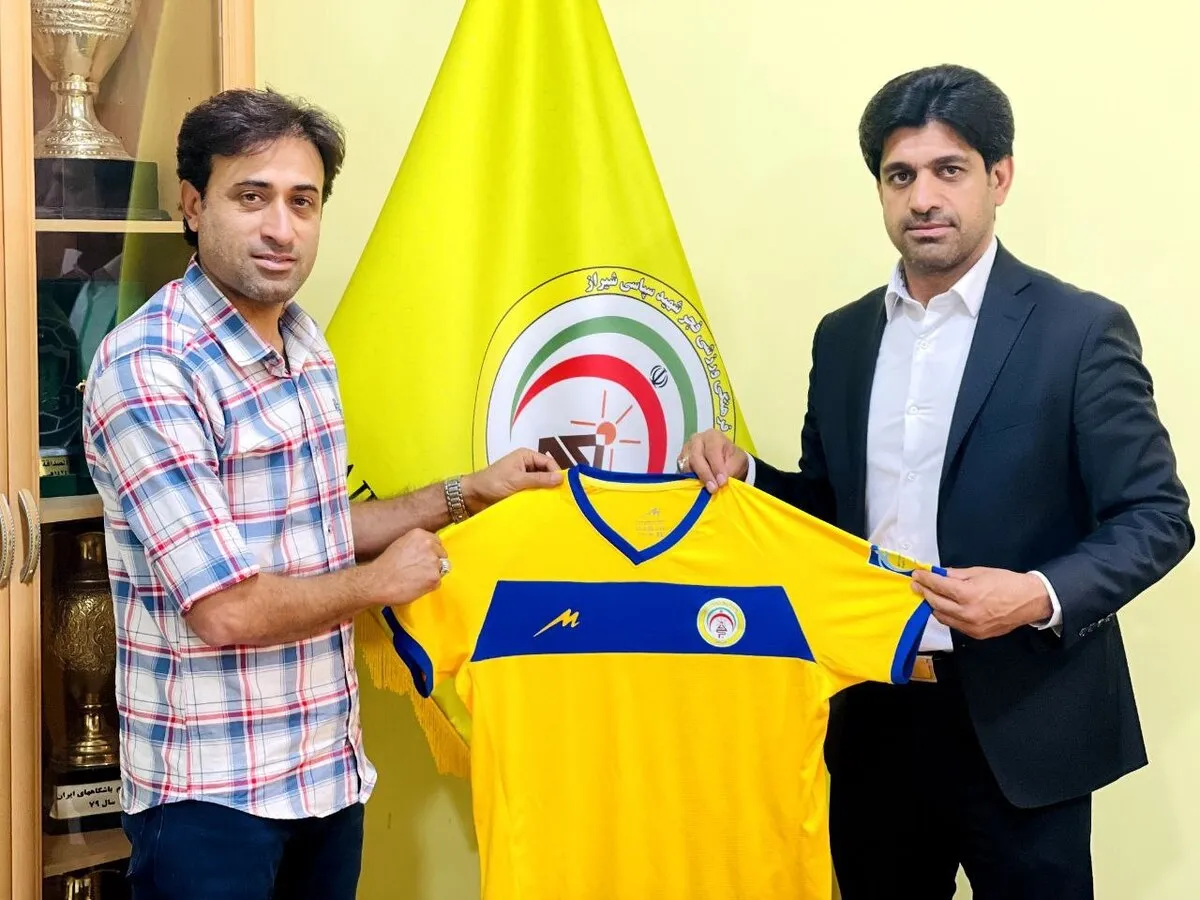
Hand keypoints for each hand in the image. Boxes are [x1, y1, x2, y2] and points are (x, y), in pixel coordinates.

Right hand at [371, 528, 448, 605]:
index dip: (432, 552)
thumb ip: (417, 544)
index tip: (424, 559)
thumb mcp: (401, 544)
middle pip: (442, 555)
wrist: (377, 581)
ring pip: (441, 569)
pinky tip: (416, 586)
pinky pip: (438, 582)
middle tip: (419, 570)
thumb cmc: (385, 565)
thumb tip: (429, 550)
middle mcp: (429, 545)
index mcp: (420, 535)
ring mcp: (433, 561)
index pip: (437, 542)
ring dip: (432, 574)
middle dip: (434, 563)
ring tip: (416, 579)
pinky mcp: (434, 577)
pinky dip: (429, 586)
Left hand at [461, 448, 562, 512]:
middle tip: (561, 498)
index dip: (557, 474)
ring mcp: (524, 478)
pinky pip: (534, 493)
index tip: (563, 488)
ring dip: (546, 492)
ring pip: (542, 484)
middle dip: (553, 483)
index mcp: (526, 456)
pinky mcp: (520, 490)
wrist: (472, 497)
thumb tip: (561, 478)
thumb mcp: (517, 480)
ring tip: (554, 504)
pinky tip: (544, 507)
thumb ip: (538, 479)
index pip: (549, 462)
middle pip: (547, 473)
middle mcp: (527, 465)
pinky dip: (539, 498)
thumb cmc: (492, 483)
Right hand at [678, 429, 748, 492]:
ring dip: (696, 479)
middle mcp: (697, 440)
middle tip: (713, 489)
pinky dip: (689, 480)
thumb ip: (730, 470)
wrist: (727, 461)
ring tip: (706, 489)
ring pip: (686, 465)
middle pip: (696, 457)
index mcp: (712, 436)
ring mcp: (686, 450)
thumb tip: (719, 482)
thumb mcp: (738, 463)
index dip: (716, 467)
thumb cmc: (733, 460)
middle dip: (705, 475)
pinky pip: (681, 471)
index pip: (712, 451)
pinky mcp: (681, 461)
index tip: (722, 482)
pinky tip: (698, 487)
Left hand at [910, 566, 1051, 639]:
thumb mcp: (979, 572)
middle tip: (917, 584)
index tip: (917, 575)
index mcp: (969, 594)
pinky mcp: (976, 635)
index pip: (939, 587)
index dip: (925, 579)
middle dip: (924, 592)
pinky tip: (945, 606)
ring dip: (933, 605)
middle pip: (936, 603)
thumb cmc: (1007, 583)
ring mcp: (972, 627)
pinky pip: (954, 625)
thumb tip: (938, 573)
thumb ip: (956, 574)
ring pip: (942, 617)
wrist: (1030, 601)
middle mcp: (968, 613)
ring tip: (929, 595)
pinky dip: (946, 615)